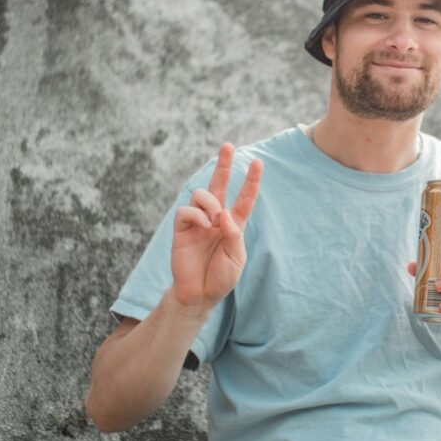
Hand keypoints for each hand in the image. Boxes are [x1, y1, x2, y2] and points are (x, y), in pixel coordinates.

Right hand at [170, 143, 262, 318]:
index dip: (251, 182)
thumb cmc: (220, 278)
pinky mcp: (182, 228)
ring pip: (202, 194)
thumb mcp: (236, 258)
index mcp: (233, 225)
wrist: (199, 295)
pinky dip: (196, 214)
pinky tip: (202, 225)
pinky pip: (186, 210)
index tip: (258, 162)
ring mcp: (198, 222)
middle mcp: (216, 219)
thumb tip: (223, 213)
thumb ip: (233, 235)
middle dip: (224, 165)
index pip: (244, 199)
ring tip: (214, 220)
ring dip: (210, 202)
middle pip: (220, 185)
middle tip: (228, 146)